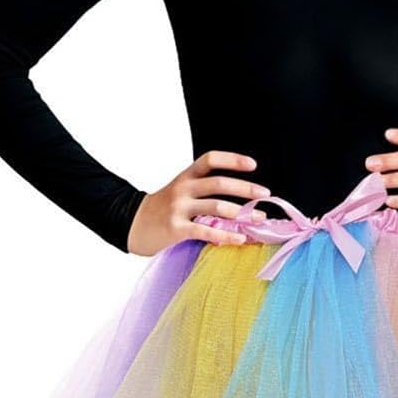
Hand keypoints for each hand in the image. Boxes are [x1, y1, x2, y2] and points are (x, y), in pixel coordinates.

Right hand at [127, 151, 270, 255]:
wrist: (132, 224)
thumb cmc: (162, 209)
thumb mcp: (180, 191)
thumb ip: (203, 189)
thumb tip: (239, 195)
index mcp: (186, 176)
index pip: (210, 159)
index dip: (232, 160)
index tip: (253, 165)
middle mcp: (183, 189)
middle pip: (218, 183)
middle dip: (245, 188)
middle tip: (265, 194)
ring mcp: (179, 208)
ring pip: (215, 206)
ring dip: (241, 213)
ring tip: (259, 219)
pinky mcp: (176, 229)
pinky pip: (206, 230)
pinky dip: (226, 235)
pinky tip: (240, 238)